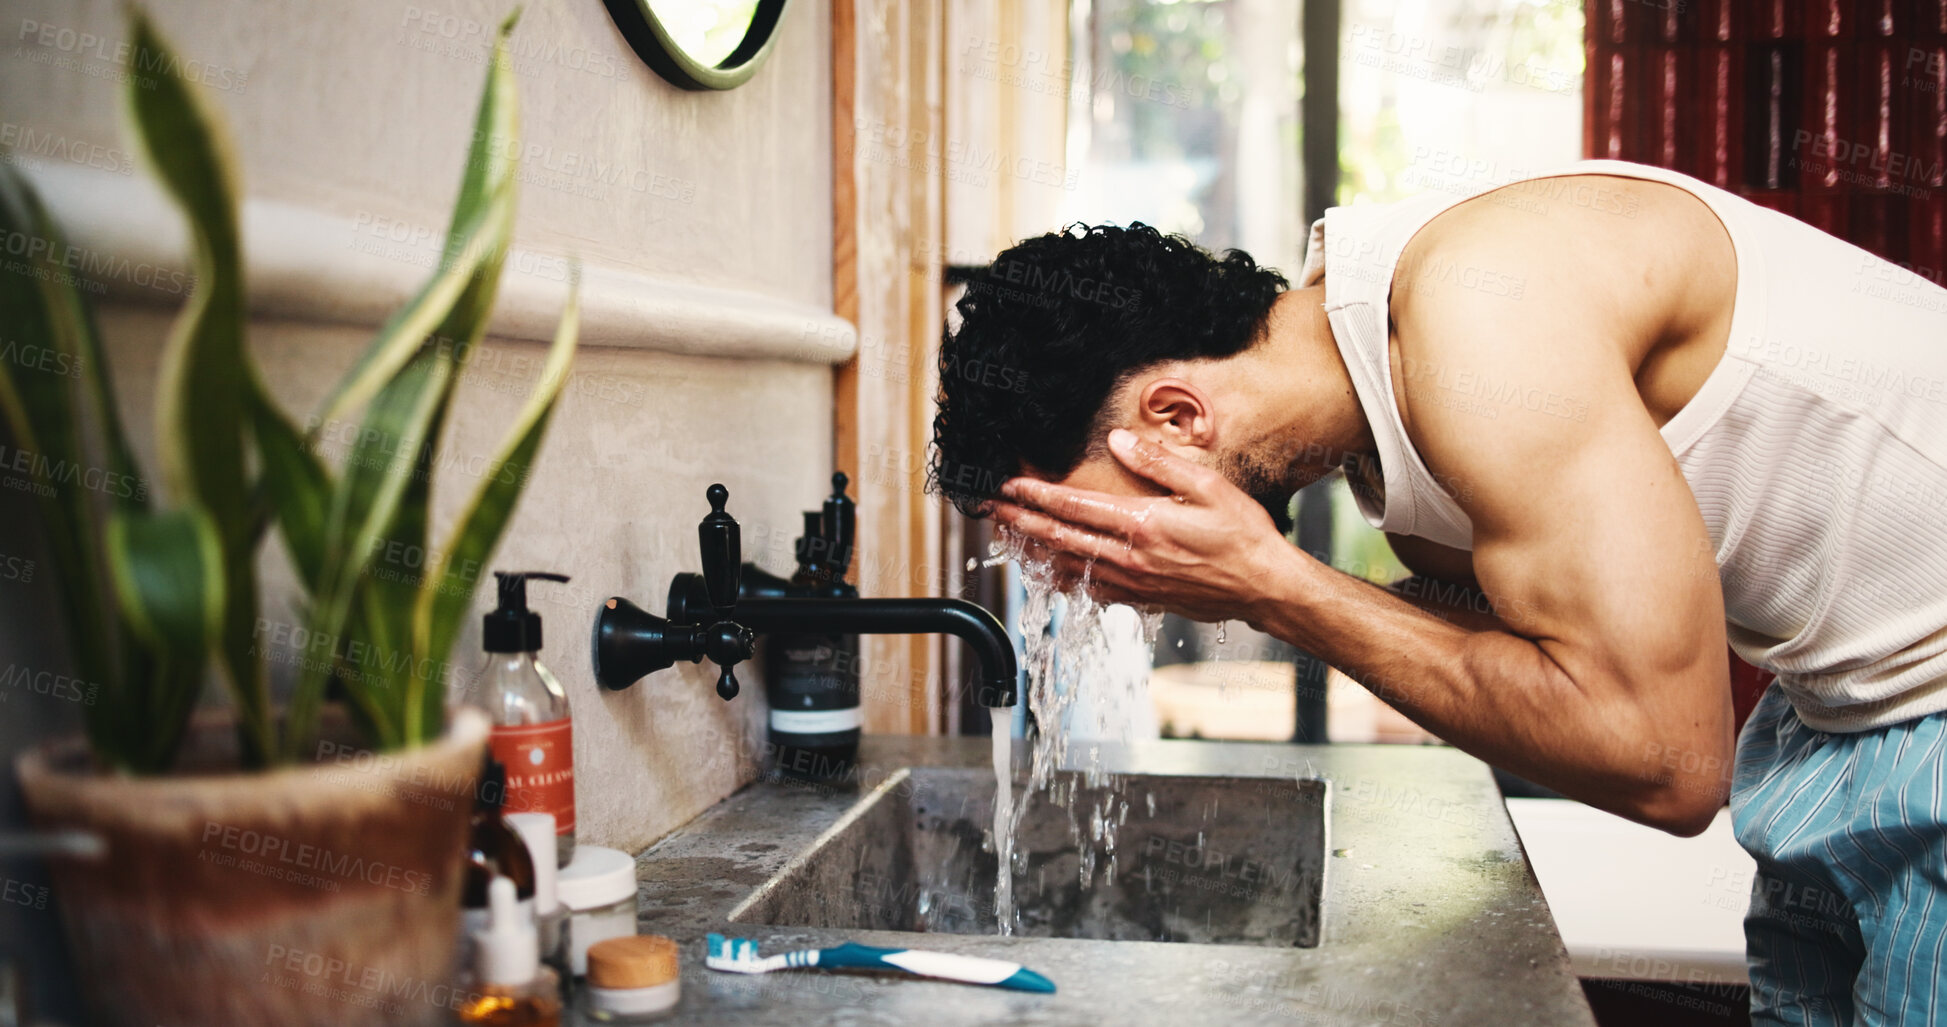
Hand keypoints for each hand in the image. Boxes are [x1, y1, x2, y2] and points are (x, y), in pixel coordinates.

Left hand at [988, 429, 1305, 624]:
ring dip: (1037, 551)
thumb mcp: (1207, 485)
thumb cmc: (1243, 535)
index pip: (1075, 508)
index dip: (1036, 497)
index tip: (1009, 486)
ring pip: (1071, 568)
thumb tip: (1118, 440)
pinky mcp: (1144, 600)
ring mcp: (1135, 584)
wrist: (1266, 588)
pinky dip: (1066, 578)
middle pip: (1061, 540)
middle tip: (993, 512)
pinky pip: (1093, 589)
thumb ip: (1157, 463)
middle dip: (1022, 524)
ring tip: (1011, 538)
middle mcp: (1131, 559)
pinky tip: (1054, 571)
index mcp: (1143, 526)